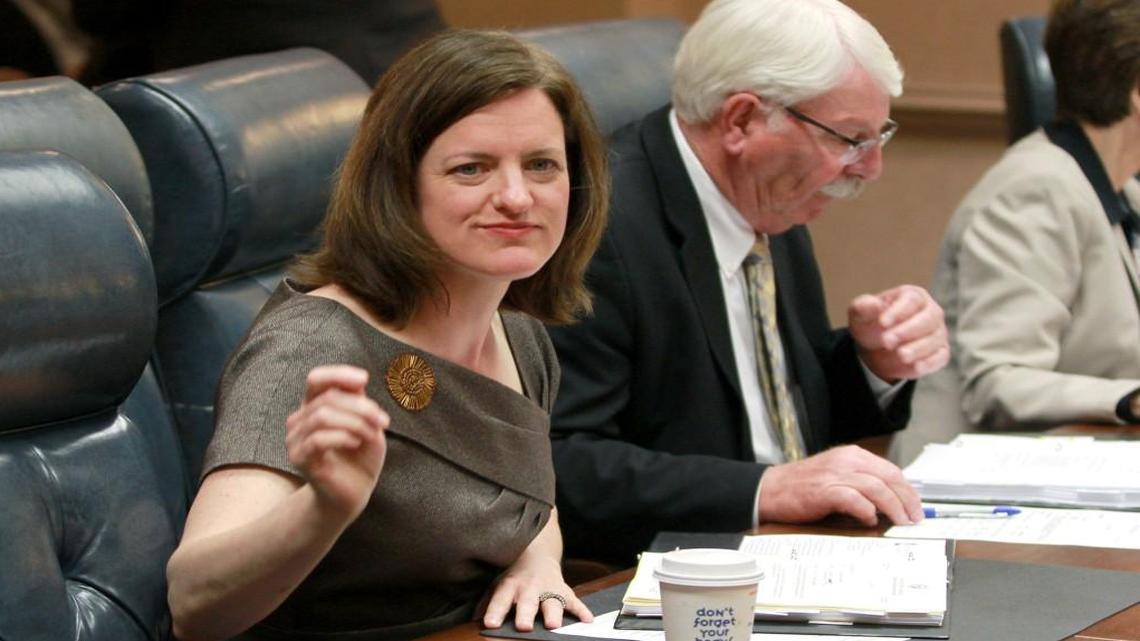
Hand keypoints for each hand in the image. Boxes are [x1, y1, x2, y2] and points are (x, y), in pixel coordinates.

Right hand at [285, 365, 388, 519]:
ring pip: (322, 416)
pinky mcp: (298, 458)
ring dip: (355, 423)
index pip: (316, 379)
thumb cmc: (361, 457)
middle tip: (383, 421)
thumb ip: (360, 401)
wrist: (354, 492)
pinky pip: (318, 439)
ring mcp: (295, 439)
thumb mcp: (368, 423)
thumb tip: (359, 380)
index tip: (364, 379)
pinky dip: (343, 437)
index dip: (338, 374)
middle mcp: (300, 419)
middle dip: (361, 407)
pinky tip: (357, 443)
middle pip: (328, 398)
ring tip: (371, 435)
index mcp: (314, 406)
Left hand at [482, 554, 592, 631]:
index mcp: (511, 585)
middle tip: (524, 627)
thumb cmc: (515, 576)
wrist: (537, 553)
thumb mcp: (498, 585)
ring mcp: (549, 588)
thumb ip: (488, 603)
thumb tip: (474, 619)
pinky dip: (581, 610)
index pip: (501, 598)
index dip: (495, 610)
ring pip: (552, 601)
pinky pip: (574, 601)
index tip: (490, 623)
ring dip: (553, 612)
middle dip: (526, 614)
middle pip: (527, 601)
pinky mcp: (564, 590)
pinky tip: (587, 620)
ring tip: (553, 625)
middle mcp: (530, 587)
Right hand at [758, 445, 923, 525]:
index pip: (891, 470)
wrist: (770, 489)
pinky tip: (870, 521)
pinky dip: (867, 511)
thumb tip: (889, 504)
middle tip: (915, 519)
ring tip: (901, 523)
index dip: (907, 490)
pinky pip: (854, 499)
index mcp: (851, 455)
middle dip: (907, 500)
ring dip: (894, 508)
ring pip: (877, 488)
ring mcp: (835, 474)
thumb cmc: (802, 487)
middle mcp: (846, 460)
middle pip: (889, 478)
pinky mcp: (825, 490)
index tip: (916, 508)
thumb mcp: (835, 476)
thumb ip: (860, 483)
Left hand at [848, 284, 948, 382]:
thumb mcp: (860, 315)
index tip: (882, 323)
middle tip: (887, 341)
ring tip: (901, 355)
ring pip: (935, 338)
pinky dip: (930, 362)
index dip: (898, 312)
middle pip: (929, 317)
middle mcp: (930, 311)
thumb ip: (863, 307)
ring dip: (918, 348)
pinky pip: (940, 356)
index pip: (912, 300)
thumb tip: (873, 304)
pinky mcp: (939, 352)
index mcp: (913, 296)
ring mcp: (937, 332)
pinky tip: (916, 366)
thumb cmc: (870, 325)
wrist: (875, 349)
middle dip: (908, 330)